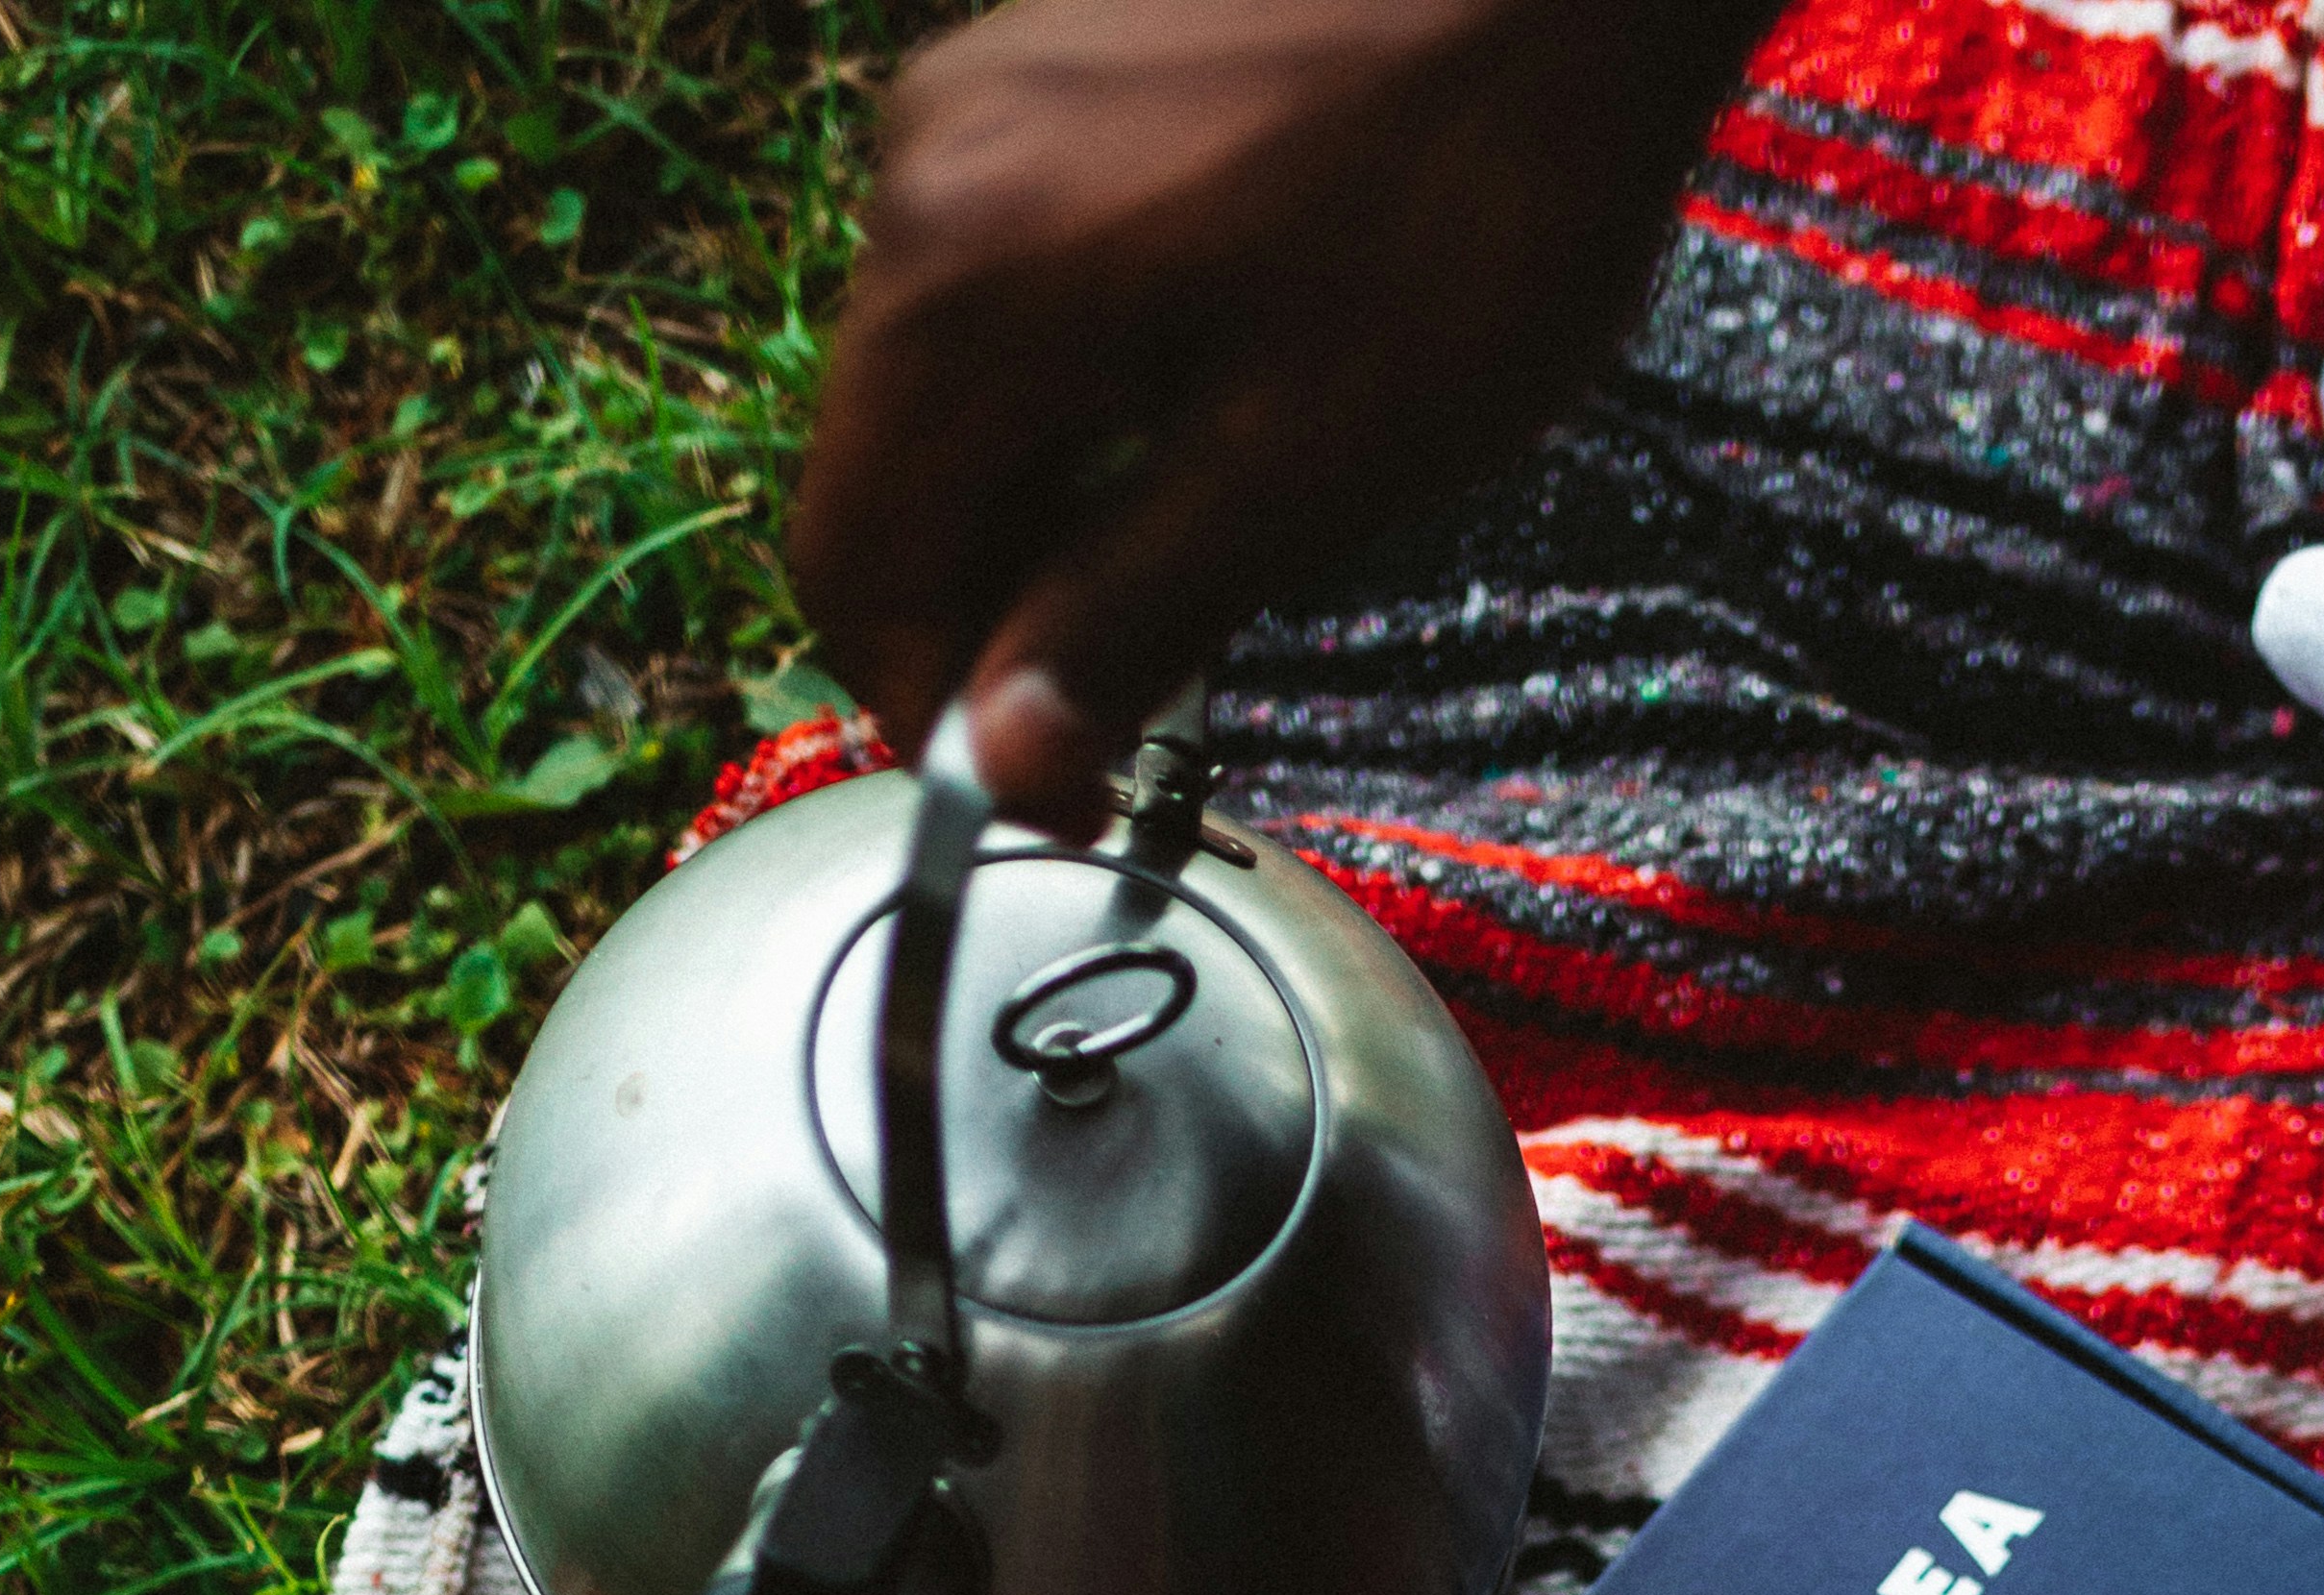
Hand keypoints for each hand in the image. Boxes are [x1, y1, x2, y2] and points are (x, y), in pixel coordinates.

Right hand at [793, 0, 1762, 838]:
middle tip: (1140, 708)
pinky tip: (1205, 420)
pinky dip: (1074, 394)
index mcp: (963, 282)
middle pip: (886, 469)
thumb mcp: (1303, 466)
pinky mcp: (1060, 64)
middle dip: (988, 611)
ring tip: (1197, 561)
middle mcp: (930, 168)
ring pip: (949, 379)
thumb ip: (1126, 616)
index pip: (851, 560)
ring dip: (1039, 505)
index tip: (1052, 792)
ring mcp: (991, 95)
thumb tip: (1006, 760)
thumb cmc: (1472, 199)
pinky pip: (1010, 279)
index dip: (932, 712)